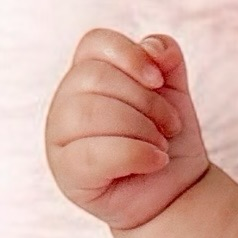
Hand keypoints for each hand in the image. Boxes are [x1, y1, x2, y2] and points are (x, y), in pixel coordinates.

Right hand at [45, 28, 210, 230]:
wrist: (177, 193)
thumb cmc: (168, 140)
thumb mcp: (174, 93)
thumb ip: (165, 59)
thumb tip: (153, 47)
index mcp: (86, 75)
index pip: (94, 43)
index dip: (129, 55)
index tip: (159, 80)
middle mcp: (66, 102)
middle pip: (95, 77)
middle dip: (146, 101)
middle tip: (170, 125)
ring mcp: (60, 137)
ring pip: (92, 112)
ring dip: (142, 128)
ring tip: (161, 146)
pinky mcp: (67, 171)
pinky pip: (96, 153)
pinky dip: (137, 154)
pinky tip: (156, 162)